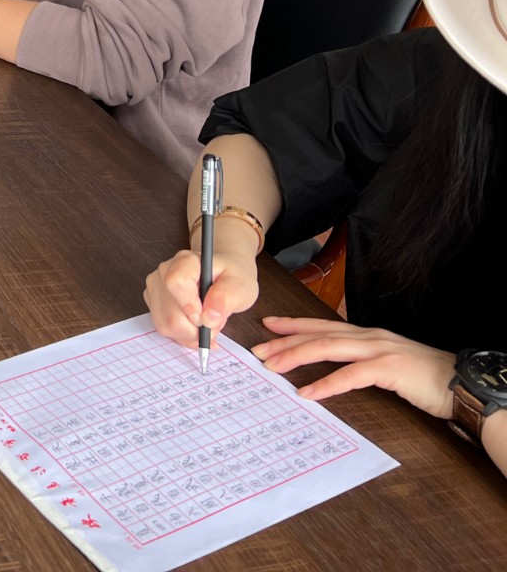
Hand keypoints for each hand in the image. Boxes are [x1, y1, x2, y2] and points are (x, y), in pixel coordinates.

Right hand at [145, 246, 259, 348]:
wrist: (222, 275)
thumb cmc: (231, 278)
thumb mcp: (241, 286)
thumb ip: (227, 298)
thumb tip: (208, 318)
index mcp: (186, 261)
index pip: (176, 283)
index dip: (190, 306)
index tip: (207, 319)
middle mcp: (165, 271)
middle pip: (171, 314)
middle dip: (197, 330)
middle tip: (215, 323)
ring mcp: (155, 287)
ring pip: (166, 325)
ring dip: (191, 334)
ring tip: (207, 321)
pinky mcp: (153, 301)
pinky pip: (164, 328)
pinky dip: (184, 335)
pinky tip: (196, 327)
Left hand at [252, 317, 455, 416]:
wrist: (462, 384)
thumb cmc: (425, 377)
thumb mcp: (387, 364)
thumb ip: (362, 362)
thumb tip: (333, 370)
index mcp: (367, 335)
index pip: (322, 326)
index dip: (294, 325)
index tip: (268, 325)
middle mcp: (369, 337)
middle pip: (318, 334)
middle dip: (285, 341)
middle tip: (257, 349)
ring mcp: (379, 350)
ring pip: (328, 348)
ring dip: (296, 357)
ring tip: (272, 367)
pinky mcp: (389, 368)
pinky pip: (351, 376)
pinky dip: (326, 384)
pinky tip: (308, 393)